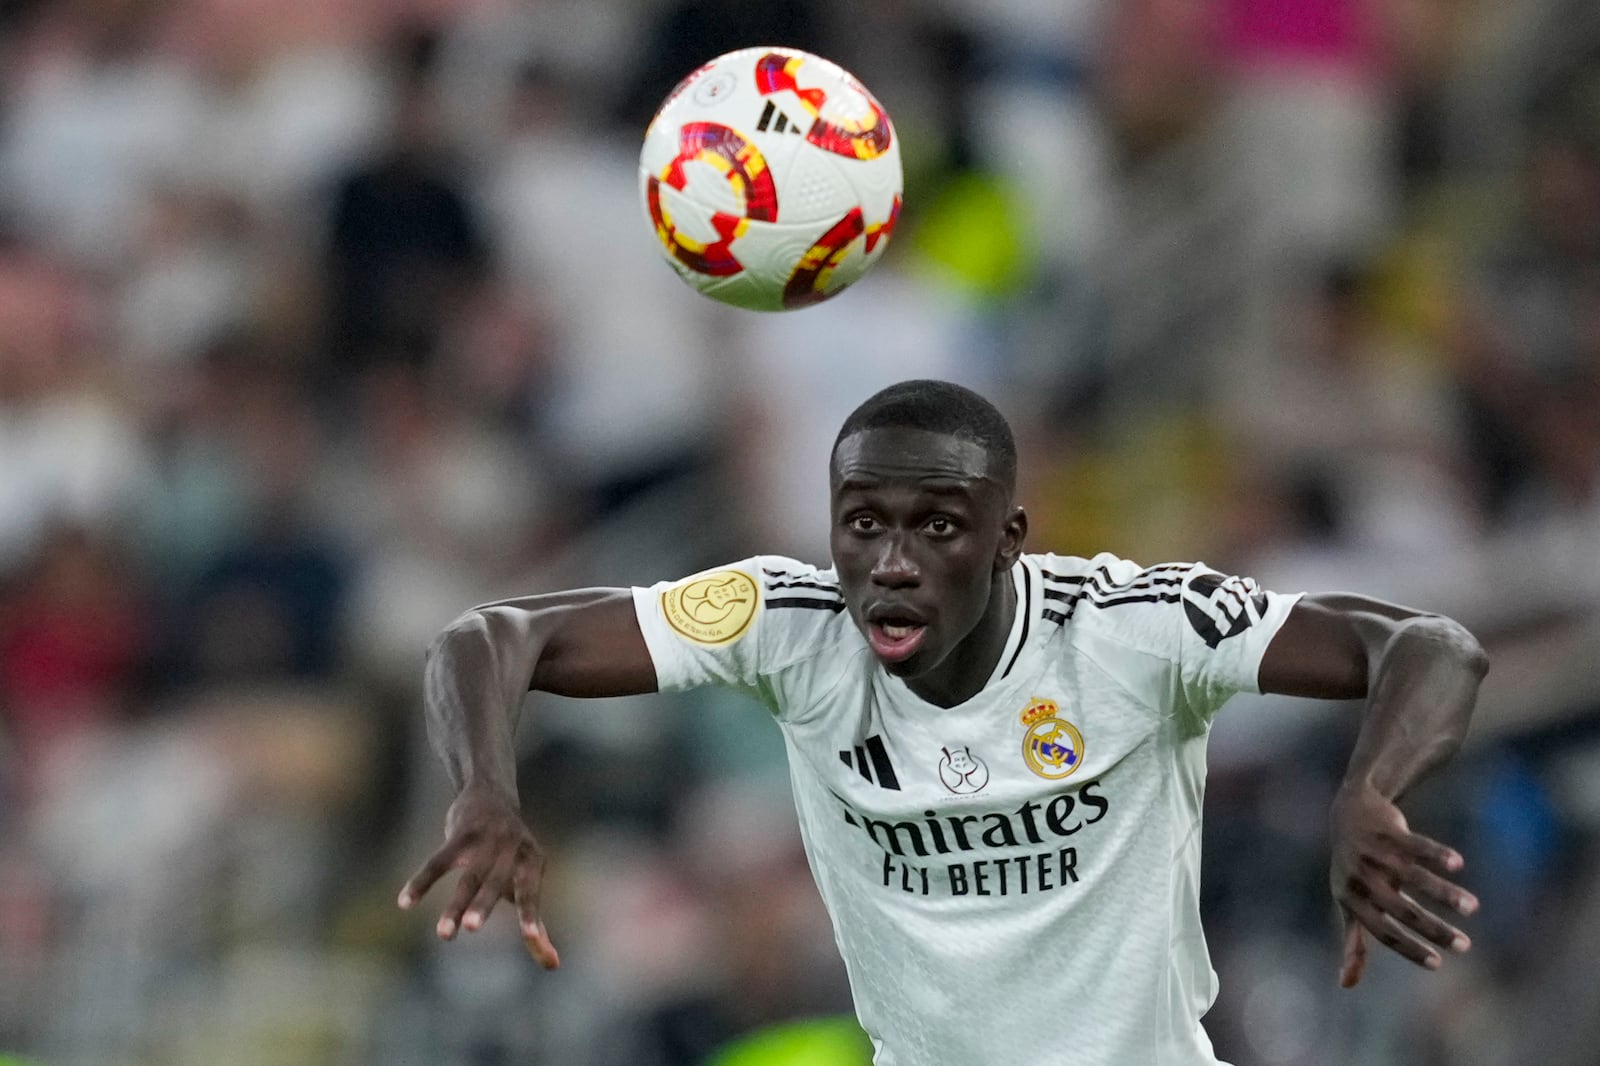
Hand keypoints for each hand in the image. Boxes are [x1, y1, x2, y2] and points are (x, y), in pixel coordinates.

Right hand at [397, 785, 560, 968]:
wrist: (491, 795)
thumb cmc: (511, 854)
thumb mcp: (526, 881)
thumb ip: (537, 924)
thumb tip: (553, 966)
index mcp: (532, 861)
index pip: (531, 892)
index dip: (531, 914)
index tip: (531, 938)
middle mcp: (512, 848)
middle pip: (495, 881)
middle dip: (483, 904)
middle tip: (472, 929)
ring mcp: (485, 839)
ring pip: (468, 876)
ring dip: (456, 904)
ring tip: (444, 935)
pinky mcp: (460, 833)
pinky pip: (438, 861)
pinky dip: (421, 881)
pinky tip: (405, 902)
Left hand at [1329, 781, 1476, 987]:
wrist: (1349, 811)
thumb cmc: (1353, 868)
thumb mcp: (1348, 902)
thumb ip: (1353, 942)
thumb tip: (1346, 986)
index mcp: (1351, 899)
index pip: (1382, 931)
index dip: (1408, 949)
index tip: (1438, 964)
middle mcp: (1361, 877)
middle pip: (1402, 910)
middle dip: (1435, 930)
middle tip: (1466, 946)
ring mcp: (1374, 853)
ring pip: (1414, 877)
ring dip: (1445, 894)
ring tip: (1472, 908)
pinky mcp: (1389, 830)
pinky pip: (1415, 845)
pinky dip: (1436, 854)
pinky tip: (1457, 864)